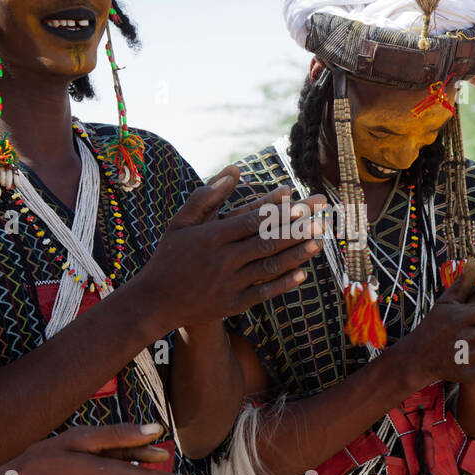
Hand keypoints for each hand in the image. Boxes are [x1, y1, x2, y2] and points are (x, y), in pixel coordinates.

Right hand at [133, 168, 325, 328]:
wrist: (155, 302)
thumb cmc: (169, 256)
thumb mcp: (181, 222)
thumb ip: (207, 195)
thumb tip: (235, 169)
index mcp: (210, 237)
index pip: (251, 222)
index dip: (278, 213)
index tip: (301, 204)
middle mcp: (221, 260)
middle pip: (265, 242)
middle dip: (295, 231)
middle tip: (320, 220)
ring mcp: (228, 284)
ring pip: (268, 267)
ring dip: (296, 255)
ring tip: (318, 243)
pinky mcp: (232, 304)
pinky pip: (263, 292)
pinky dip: (283, 283)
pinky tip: (302, 274)